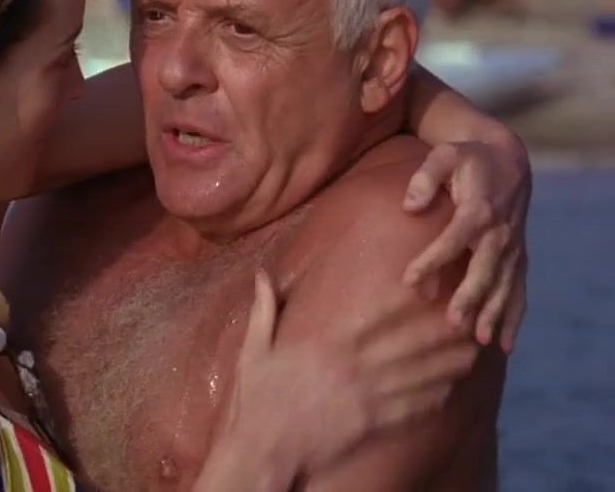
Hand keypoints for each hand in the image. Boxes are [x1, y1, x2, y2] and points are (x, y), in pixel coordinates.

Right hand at [222, 272, 478, 475]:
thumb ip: (263, 311)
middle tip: (468, 321)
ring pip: (416, 377)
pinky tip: (450, 391)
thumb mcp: (253, 350)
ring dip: (446, 364)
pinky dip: (431, 400)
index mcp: (325, 345)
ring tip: (472, 354)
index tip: (427, 289)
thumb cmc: (256, 401)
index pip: (373, 316)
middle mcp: (351, 367)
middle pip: (406, 345)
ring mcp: (364, 398)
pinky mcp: (370, 425)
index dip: (403, 302)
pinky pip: (408, 410)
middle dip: (439, 332)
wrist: (263, 449)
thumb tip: (261, 275)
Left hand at [401, 139, 530, 350]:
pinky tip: (503, 344)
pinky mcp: (517, 257)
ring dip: (493, 313)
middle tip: (452, 322)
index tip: (409, 281)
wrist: (507, 160)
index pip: (452, 240)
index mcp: (478, 210)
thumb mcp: (443, 155)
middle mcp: (499, 233)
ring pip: (504, 286)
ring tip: (479, 340)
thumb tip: (408, 206)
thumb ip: (424, 177)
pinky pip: (518, 290)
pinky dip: (513, 317)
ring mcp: (511, 247)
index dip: (431, 260)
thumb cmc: (466, 159)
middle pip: (484, 270)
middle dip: (470, 297)